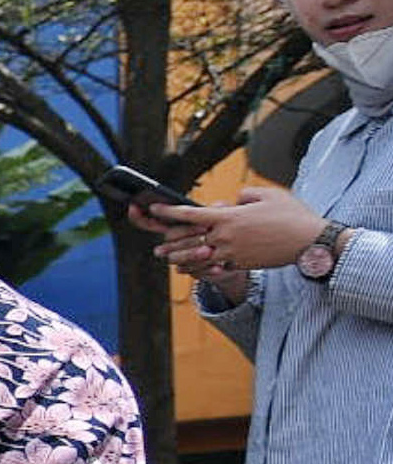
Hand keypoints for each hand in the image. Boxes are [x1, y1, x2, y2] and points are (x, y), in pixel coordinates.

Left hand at [145, 188, 325, 281]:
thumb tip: (233, 201)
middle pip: (188, 240)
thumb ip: (245, 195)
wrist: (309, 241)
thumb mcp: (268, 194)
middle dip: (170, 242)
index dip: (169, 211)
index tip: (155, 207)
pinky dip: (200, 267)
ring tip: (167, 259)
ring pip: (197, 257)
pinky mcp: (239, 264)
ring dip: (179, 258)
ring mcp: (231, 253)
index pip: (191, 214)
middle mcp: (226, 236)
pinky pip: (214, 267)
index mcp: (229, 217)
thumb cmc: (291, 215)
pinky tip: (191, 268)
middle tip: (157, 246)